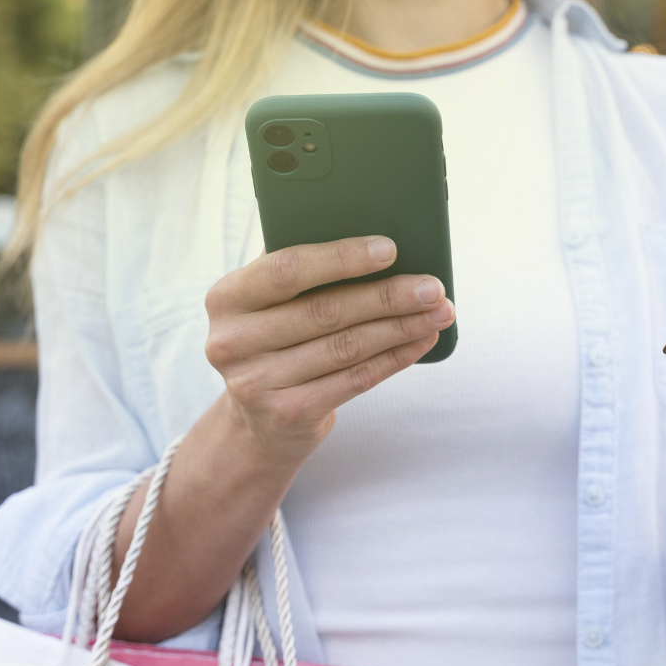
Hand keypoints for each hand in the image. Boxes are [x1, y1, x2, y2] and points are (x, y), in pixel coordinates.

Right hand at [203, 235, 454, 460]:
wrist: (258, 421)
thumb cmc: (278, 340)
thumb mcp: (270, 303)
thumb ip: (302, 272)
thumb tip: (377, 243)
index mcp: (227, 298)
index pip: (286, 269)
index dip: (341, 258)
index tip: (390, 249)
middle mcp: (232, 342)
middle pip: (326, 311)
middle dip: (388, 296)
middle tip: (432, 286)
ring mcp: (256, 383)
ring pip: (347, 347)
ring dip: (402, 327)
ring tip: (439, 312)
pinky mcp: (286, 414)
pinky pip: (355, 379)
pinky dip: (395, 358)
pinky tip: (421, 340)